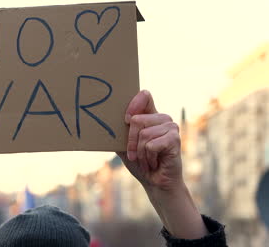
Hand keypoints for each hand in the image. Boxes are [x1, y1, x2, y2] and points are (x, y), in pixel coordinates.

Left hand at [118, 90, 207, 238]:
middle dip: (131, 142)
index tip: (126, 119)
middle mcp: (162, 118)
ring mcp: (171, 127)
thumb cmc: (140, 163)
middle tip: (135, 155)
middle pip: (137, 119)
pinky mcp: (175, 139)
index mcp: (150, 116)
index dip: (133, 103)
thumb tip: (104, 121)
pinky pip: (151, 145)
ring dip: (140, 152)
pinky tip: (155, 162)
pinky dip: (148, 157)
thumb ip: (118, 132)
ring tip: (147, 160)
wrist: (155, 183)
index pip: (144, 96)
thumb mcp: (124, 145)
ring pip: (144, 134)